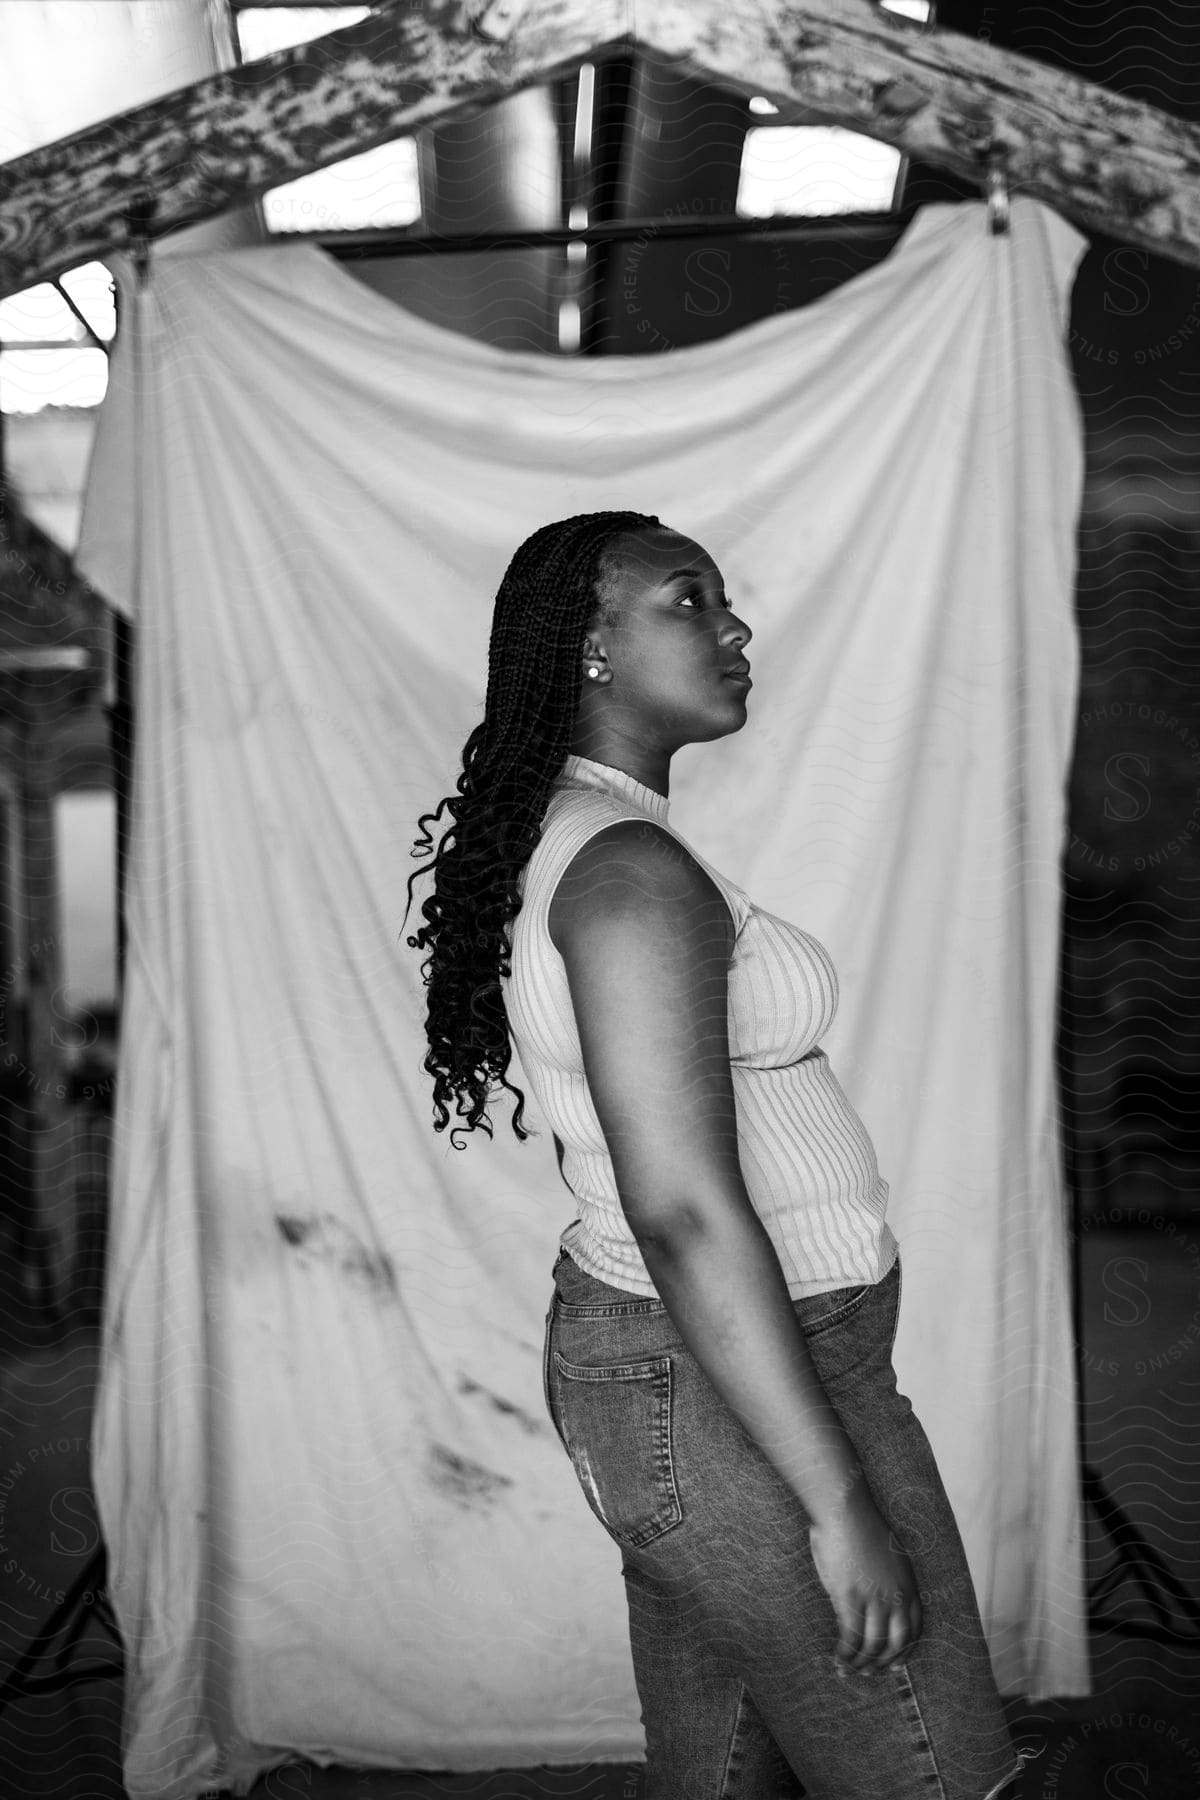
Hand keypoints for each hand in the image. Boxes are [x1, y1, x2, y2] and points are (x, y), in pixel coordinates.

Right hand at [809, 1490, 922, 1673]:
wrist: (846, 1511)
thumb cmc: (861, 1526)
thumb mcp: (888, 1555)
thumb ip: (889, 1579)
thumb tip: (878, 1596)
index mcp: (908, 1585)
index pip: (913, 1629)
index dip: (904, 1651)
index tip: (895, 1664)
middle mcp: (896, 1596)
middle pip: (895, 1643)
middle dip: (883, 1663)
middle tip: (870, 1673)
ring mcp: (874, 1599)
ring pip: (872, 1645)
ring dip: (861, 1663)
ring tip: (849, 1670)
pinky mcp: (851, 1599)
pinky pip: (850, 1638)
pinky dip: (845, 1654)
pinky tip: (838, 1659)